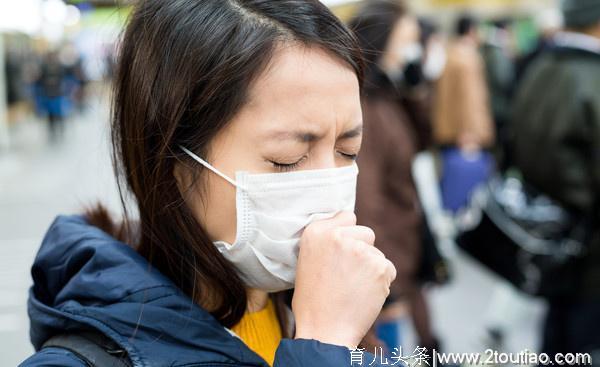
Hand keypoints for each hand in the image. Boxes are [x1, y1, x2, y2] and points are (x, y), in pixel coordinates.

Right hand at [292, 211, 395, 348]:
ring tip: (353, 289)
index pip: (347, 216)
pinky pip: (388, 269)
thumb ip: (327, 240)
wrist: (324, 331)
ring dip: (372, 269)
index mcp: (315, 232)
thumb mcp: (307, 260)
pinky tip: (364, 295)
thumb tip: (348, 223)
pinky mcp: (379, 266)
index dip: (348, 235)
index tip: (342, 251)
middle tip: (347, 275)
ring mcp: (360, 250)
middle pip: (367, 233)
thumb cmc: (313, 301)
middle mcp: (338, 236)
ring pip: (378, 254)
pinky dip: (381, 282)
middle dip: (363, 250)